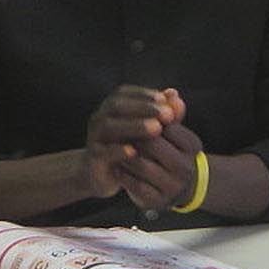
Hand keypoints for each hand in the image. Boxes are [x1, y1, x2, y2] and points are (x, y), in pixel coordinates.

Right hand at [80, 85, 180, 199]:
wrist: (105, 176)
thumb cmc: (134, 147)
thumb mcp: (152, 131)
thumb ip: (164, 115)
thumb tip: (176, 96)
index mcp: (111, 108)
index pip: (124, 93)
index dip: (145, 95)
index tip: (165, 100)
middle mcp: (99, 119)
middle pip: (116, 106)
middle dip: (143, 108)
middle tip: (168, 114)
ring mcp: (93, 138)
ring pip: (108, 126)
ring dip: (134, 126)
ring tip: (157, 128)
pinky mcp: (92, 158)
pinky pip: (101, 152)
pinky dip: (117, 150)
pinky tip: (134, 152)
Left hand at [116, 116, 202, 210]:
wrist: (179, 187)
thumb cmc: (172, 154)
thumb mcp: (175, 133)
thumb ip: (172, 113)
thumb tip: (172, 92)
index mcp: (193, 147)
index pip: (166, 126)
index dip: (146, 120)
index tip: (132, 116)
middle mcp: (186, 167)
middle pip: (153, 144)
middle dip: (134, 137)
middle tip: (119, 131)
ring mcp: (173, 186)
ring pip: (141, 165)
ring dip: (125, 156)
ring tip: (116, 149)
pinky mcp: (158, 200)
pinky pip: (134, 185)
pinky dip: (123, 175)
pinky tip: (118, 168)